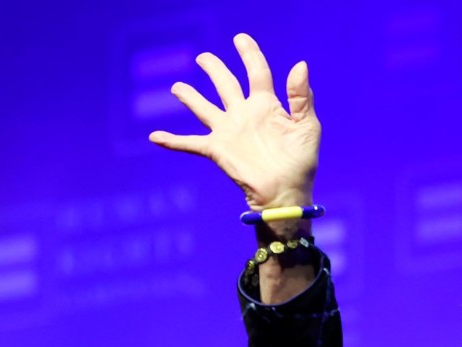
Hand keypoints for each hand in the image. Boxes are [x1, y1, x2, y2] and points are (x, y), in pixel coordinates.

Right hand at [149, 33, 319, 209]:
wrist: (286, 192)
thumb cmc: (301, 162)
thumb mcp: (307, 126)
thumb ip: (301, 96)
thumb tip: (299, 64)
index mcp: (266, 105)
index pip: (256, 72)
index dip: (249, 54)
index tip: (240, 39)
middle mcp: (244, 114)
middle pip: (225, 84)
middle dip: (214, 69)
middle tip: (202, 58)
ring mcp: (228, 131)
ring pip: (203, 108)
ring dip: (190, 98)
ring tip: (176, 88)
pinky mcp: (217, 150)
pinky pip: (189, 144)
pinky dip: (172, 141)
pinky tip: (154, 137)